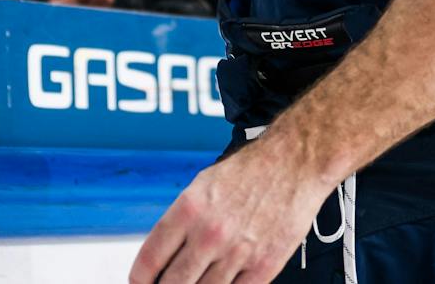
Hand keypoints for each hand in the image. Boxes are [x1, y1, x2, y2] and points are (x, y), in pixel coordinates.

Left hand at [130, 141, 333, 283]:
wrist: (294, 164)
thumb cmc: (249, 172)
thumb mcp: (201, 186)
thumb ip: (181, 222)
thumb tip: (163, 255)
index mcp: (188, 210)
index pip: (150, 259)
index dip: (140, 279)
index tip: (141, 282)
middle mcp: (210, 233)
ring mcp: (237, 253)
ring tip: (194, 283)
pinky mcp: (264, 266)